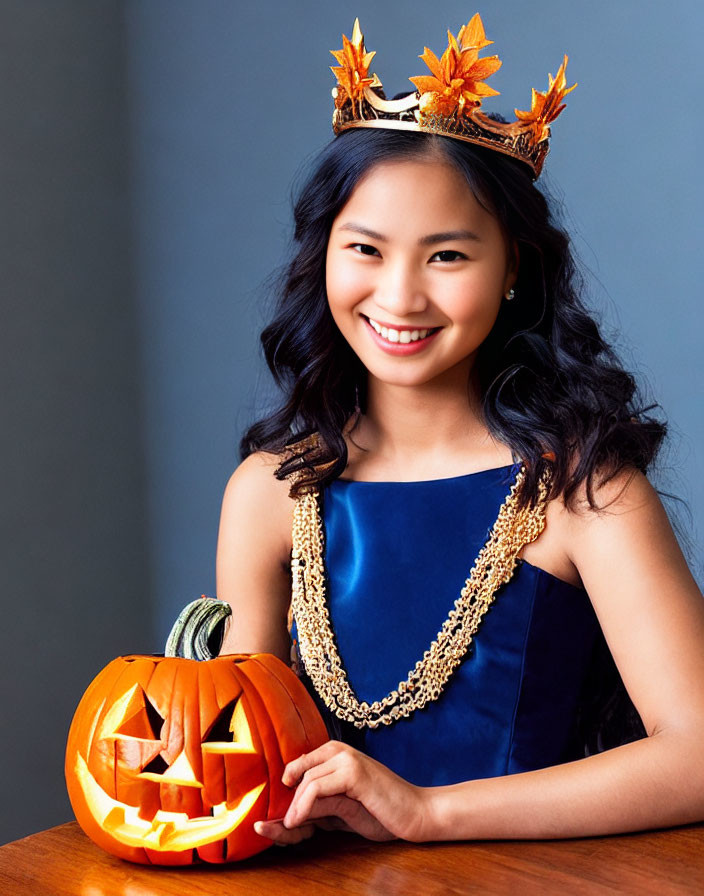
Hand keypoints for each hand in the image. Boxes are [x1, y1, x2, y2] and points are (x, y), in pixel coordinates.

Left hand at [254, 740, 429, 845]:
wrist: (415, 814)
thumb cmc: (381, 811)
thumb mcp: (341, 809)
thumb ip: (318, 806)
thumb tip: (286, 816)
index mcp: (335, 753)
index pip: (299, 768)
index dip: (285, 793)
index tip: (275, 817)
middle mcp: (339, 750)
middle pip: (297, 773)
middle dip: (285, 803)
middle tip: (272, 827)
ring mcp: (346, 758)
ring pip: (304, 781)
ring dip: (292, 808)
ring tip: (286, 828)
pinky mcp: (353, 772)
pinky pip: (316, 787)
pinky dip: (302, 806)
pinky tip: (297, 822)